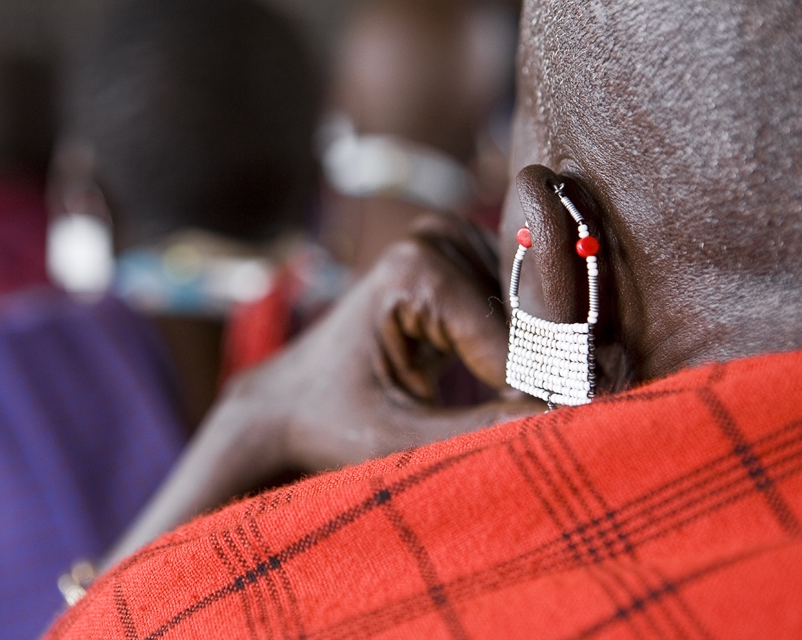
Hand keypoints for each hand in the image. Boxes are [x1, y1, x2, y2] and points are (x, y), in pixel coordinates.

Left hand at [103, 214, 543, 568]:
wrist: (290, 401)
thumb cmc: (330, 422)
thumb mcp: (397, 440)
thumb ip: (477, 432)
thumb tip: (566, 425)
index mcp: (416, 270)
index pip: (513, 338)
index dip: (549, 393)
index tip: (577, 435)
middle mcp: (436, 241)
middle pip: (528, 317)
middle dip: (552, 375)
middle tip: (577, 426)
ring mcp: (449, 245)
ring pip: (534, 313)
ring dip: (548, 363)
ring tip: (562, 413)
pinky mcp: (459, 263)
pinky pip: (519, 310)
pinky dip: (530, 351)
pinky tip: (541, 387)